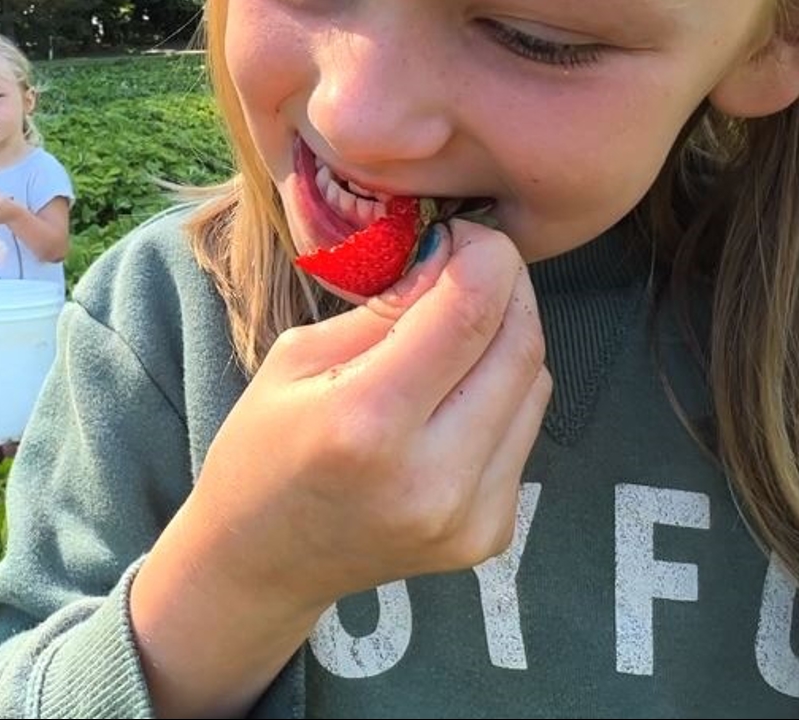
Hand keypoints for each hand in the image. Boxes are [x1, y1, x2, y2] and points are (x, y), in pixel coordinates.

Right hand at [179, 219, 552, 614]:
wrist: (262, 561)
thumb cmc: (265, 446)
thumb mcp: (299, 357)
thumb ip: (386, 309)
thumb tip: (454, 254)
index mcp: (368, 422)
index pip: (472, 310)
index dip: (482, 254)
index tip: (460, 236)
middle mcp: (431, 477)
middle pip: (519, 344)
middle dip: (504, 286)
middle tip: (467, 268)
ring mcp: (467, 516)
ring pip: (536, 383)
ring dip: (506, 339)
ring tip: (453, 334)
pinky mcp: (489, 533)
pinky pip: (525, 431)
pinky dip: (501, 395)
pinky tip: (452, 396)